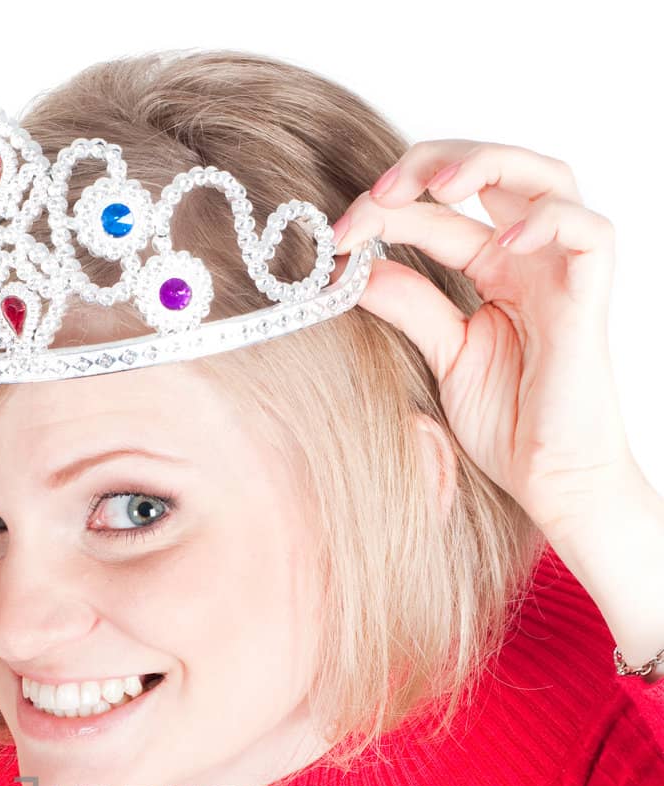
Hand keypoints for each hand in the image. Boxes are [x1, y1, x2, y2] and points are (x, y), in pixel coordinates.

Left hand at [329, 140, 639, 546]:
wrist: (550, 480)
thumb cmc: (509, 424)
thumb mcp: (443, 354)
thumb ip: (408, 305)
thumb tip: (353, 267)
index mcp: (493, 269)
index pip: (440, 211)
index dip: (388, 208)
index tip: (338, 234)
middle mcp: (530, 258)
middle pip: (494, 170)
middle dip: (434, 163)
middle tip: (381, 190)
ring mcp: (562, 271)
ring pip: (547, 177)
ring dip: (490, 165)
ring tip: (439, 185)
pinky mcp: (590, 296)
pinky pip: (589, 230)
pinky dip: (548, 221)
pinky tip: (503, 241)